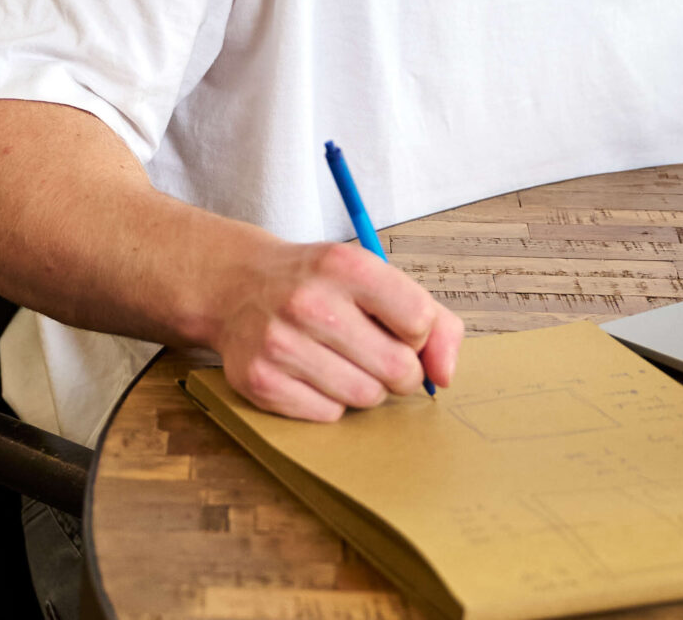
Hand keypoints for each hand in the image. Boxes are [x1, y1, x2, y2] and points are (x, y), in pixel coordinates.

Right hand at [206, 238, 463, 420]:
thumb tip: (445, 376)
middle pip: (398, 369)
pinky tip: (313, 374)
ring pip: (366, 397)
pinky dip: (331, 402)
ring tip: (342, 361)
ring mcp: (280, 343)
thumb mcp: (374, 276)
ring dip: (366, 387)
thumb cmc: (318, 284)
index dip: (418, 334)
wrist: (237, 285)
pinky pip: (329, 415)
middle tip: (377, 354)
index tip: (397, 327)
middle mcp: (310, 302)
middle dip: (400, 370)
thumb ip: (432, 319)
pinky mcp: (260, 380)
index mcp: (346, 266)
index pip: (420, 322)